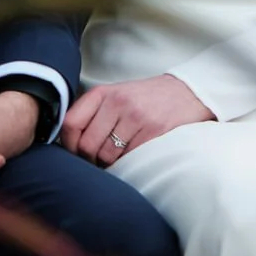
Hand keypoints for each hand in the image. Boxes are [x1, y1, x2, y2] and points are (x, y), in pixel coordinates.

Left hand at [61, 74, 212, 166]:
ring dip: (110, 164)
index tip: (75, 153)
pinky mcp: (154, 130)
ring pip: (107, 156)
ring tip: (119, 157)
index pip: (70, 123)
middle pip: (87, 145)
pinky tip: (135, 156)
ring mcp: (136, 116)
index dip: (68, 145)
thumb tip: (69, 145)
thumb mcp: (116, 96)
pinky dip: (129, 163)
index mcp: (103, 93)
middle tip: (100, 161)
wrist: (187, 92)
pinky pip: (130, 158)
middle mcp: (117, 102)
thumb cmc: (146, 99)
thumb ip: (93, 114)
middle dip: (90, 160)